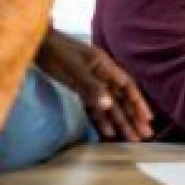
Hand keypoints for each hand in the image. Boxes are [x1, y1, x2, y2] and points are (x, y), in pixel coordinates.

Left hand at [36, 28, 152, 141]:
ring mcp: (91, 83)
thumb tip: (109, 105)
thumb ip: (91, 86)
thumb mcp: (75, 68)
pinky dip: (100, 120)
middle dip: (133, 118)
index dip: (138, 103)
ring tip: (130, 140)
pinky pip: (92, 108)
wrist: (36, 44)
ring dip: (120, 123)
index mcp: (105, 66)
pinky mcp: (79, 89)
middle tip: (145, 136)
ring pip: (109, 106)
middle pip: (121, 100)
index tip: (147, 119)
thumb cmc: (56, 50)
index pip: (127, 87)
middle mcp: (102, 76)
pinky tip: (107, 133)